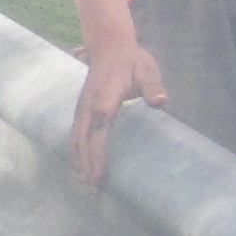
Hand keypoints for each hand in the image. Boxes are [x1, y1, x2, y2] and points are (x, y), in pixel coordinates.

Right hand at [70, 31, 166, 181]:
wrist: (109, 45)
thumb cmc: (131, 60)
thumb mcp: (146, 69)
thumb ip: (153, 86)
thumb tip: (161, 102)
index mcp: (104, 100)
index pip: (98, 132)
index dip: (96, 155)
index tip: (98, 176)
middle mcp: (88, 107)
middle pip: (82, 141)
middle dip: (86, 166)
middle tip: (93, 190)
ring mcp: (81, 108)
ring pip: (75, 139)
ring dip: (79, 162)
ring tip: (86, 184)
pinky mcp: (81, 109)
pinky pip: (75, 135)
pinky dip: (77, 152)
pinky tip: (81, 165)